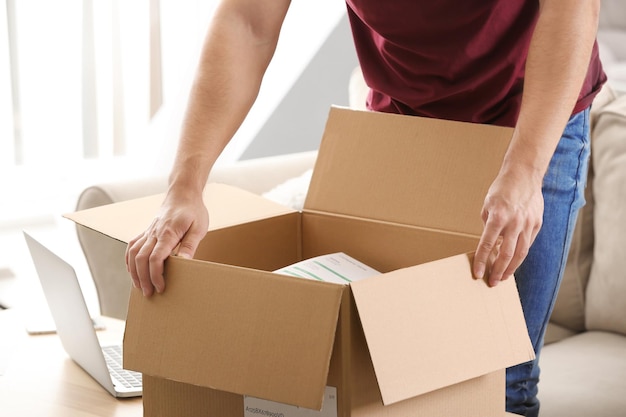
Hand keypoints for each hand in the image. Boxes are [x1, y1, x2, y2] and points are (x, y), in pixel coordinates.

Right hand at [125, 192, 208, 295]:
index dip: (156, 275)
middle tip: (149, 294)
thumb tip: (183, 263)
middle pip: (141, 259)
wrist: (183, 193)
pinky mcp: (146, 231)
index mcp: (167, 233)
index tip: (161, 287)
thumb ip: (189, 245)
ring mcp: (148, 232)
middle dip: (143, 278)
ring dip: (134, 272)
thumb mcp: (199, 228)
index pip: (155, 257)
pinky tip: (132, 270)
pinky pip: (132, 246)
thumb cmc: (193, 211)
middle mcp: (154, 233)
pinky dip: (129, 260)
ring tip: (140, 287)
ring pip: (133, 253)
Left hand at [473, 166, 543, 286]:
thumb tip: (491, 244)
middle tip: (492, 282)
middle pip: (506, 254)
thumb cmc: (502, 190)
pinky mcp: (537, 224)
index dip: (481, 261)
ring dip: (511, 268)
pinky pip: (528, 244)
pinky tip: (514, 263)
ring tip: (504, 277)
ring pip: (520, 253)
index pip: (487, 245)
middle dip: (498, 271)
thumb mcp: (488, 206)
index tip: (477, 274)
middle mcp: (514, 222)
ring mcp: (527, 224)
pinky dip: (520, 255)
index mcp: (498, 217)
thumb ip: (488, 226)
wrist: (524, 175)